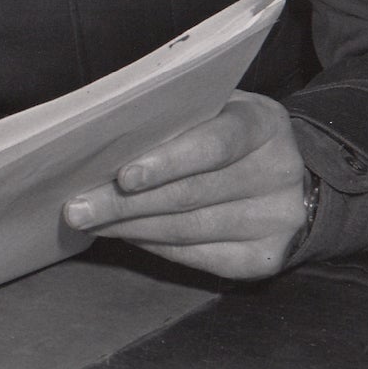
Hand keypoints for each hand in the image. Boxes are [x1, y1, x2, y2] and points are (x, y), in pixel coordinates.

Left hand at [60, 94, 309, 280]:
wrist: (291, 178)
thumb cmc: (228, 134)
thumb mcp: (215, 110)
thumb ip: (175, 119)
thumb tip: (103, 140)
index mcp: (264, 125)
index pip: (214, 145)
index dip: (167, 162)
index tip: (122, 177)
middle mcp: (278, 172)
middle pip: (191, 194)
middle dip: (126, 204)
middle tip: (77, 208)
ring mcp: (277, 220)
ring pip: (189, 230)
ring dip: (131, 228)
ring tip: (91, 222)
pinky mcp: (265, 258)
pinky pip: (199, 257)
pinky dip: (156, 246)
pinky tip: (126, 236)